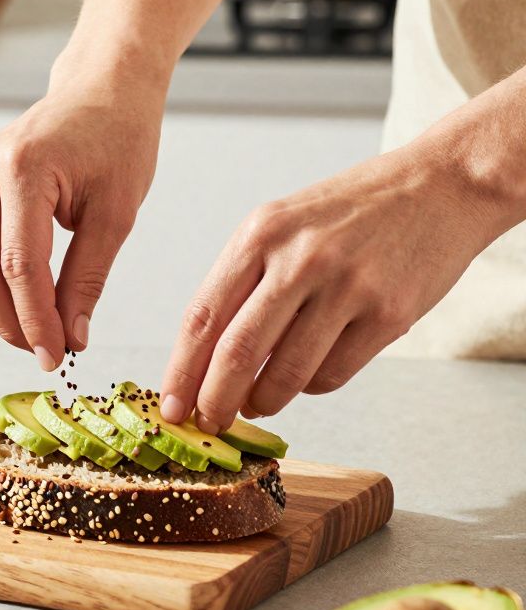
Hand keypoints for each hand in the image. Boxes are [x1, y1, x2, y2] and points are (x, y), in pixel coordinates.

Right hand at [0, 67, 164, 370]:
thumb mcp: (117, 212)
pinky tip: (22, 302)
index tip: (57, 356)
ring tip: (38, 332)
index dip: (36, 320)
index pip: (20, 265)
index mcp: (24, 168)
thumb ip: (89, 277)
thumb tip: (72, 338)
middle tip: (47, 353)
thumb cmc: (117, 140)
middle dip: (12, 323)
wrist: (100, 90)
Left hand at [159, 147, 505, 432]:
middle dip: (214, 402)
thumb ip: (243, 282)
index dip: (180, 372)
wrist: (440, 186)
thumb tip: (203, 358)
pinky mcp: (388, 314)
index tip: (169, 407)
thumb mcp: (281, 225)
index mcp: (260, 234)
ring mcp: (347, 287)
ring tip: (257, 403)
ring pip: (285, 374)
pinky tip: (307, 376)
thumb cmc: (350, 211)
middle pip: (236, 353)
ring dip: (263, 402)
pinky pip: (332, 375)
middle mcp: (300, 259)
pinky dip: (310, 387)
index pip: (202, 317)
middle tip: (208, 423)